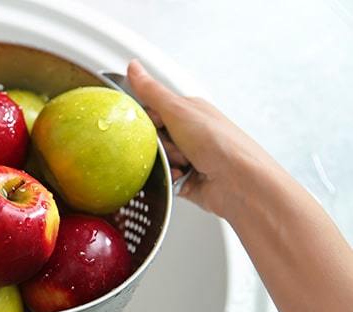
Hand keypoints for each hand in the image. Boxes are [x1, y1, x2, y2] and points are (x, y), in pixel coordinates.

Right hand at [127, 60, 276, 218]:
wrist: (240, 182)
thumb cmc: (220, 143)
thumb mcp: (179, 110)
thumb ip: (152, 91)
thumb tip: (134, 67)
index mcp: (187, 111)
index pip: (151, 110)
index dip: (146, 119)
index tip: (149, 124)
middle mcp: (188, 133)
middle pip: (150, 137)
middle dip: (156, 144)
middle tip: (172, 143)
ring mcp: (187, 157)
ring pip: (155, 159)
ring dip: (164, 163)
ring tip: (182, 163)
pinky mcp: (185, 179)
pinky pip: (162, 179)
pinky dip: (168, 179)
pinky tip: (181, 177)